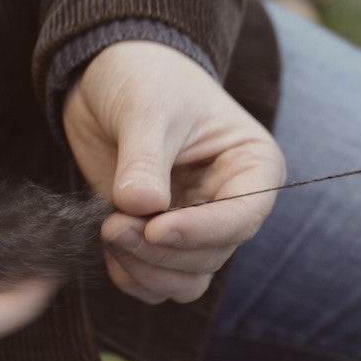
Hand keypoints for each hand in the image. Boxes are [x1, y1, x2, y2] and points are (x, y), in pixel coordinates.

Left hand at [63, 40, 285, 303]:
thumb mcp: (145, 108)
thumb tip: (141, 207)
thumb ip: (144, 159)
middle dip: (159, 251)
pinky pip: (155, 282)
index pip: (242, 217)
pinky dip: (131, 275)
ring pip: (186, 280)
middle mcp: (231, 203)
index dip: (200, 232)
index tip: (154, 229)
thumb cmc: (144, 79)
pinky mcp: (159, 238)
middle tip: (113, 224)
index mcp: (251, 165)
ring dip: (145, 270)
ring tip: (109, 230)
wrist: (108, 78)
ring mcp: (195, 225)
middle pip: (210, 256)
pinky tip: (108, 247)